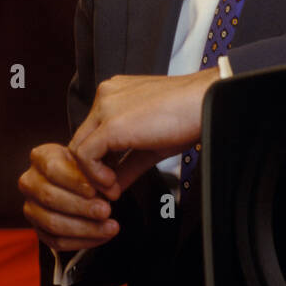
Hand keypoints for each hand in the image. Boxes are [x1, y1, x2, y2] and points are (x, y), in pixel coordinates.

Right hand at [18, 143, 119, 251]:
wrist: (85, 183)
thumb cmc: (90, 168)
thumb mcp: (93, 160)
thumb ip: (97, 172)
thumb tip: (110, 190)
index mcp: (40, 157)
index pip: (53, 169)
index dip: (75, 181)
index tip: (95, 190)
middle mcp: (30, 181)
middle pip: (50, 197)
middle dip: (81, 207)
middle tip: (106, 210)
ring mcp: (31, 207)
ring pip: (53, 223)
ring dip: (85, 228)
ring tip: (110, 227)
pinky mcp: (38, 229)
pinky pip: (57, 241)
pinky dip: (82, 241)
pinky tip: (102, 236)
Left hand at [68, 68, 221, 194]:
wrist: (207, 102)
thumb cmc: (189, 117)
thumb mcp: (152, 145)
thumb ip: (128, 164)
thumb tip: (114, 187)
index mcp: (115, 94)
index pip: (92, 131)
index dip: (98, 161)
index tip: (112, 182)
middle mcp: (106, 95)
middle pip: (82, 139)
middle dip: (91, 170)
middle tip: (108, 191)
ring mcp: (106, 107)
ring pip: (78, 147)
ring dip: (91, 176)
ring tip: (112, 190)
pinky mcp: (111, 124)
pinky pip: (86, 155)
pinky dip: (95, 175)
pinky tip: (113, 185)